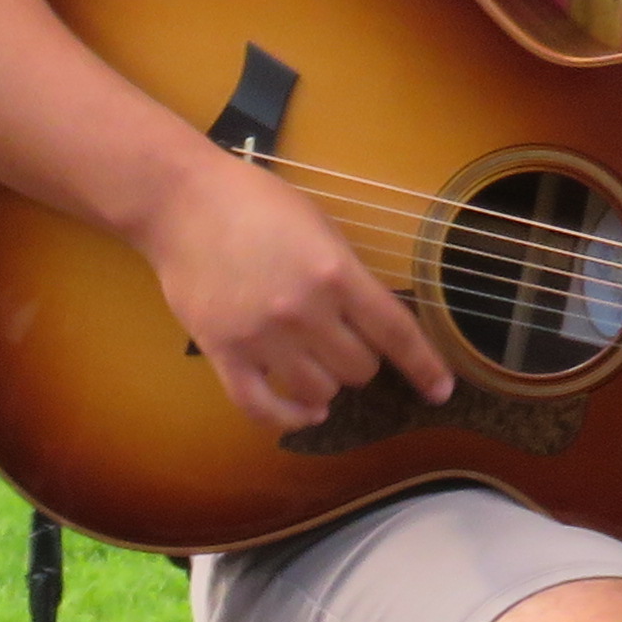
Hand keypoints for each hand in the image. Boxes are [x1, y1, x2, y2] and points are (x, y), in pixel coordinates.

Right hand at [138, 155, 458, 436]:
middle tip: (343, 344)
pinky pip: (262, 407)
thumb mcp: (320, 225)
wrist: (181, 202)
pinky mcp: (223, 352)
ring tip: (316, 366)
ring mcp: (262, 336)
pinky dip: (288, 418)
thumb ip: (348, 274)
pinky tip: (304, 414)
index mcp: (335, 273)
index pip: (396, 333)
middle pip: (359, 370)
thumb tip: (374, 320)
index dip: (425, 367)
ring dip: (326, 386)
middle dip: (360, 361)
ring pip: (319, 393)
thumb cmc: (254, 202)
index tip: (440, 389)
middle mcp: (304, 310)